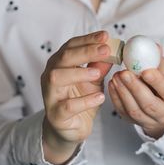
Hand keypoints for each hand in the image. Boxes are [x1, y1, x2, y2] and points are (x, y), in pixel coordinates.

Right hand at [41, 31, 112, 164]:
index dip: (88, 39)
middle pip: (63, 58)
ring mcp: (51, 95)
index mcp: (60, 64)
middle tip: (105, 50)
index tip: (106, 36)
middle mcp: (51, 76)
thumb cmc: (80, 99)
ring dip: (79, 73)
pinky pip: (66, 106)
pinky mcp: (55, 115)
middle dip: (85, 52)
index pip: (71, 46)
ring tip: (98, 73)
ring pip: (57, 78)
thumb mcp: (94, 80)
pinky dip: (84, 101)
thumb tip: (113, 49)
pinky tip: (99, 97)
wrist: (70, 128)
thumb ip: (100, 65)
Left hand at [108, 56, 163, 138]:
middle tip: (124, 73)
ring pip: (135, 110)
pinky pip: (123, 112)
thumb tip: (153, 47)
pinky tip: (113, 85)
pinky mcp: (134, 122)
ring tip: (116, 76)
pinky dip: (116, 98)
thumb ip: (160, 62)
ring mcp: (149, 121)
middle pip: (149, 104)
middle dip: (135, 87)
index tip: (146, 70)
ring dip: (123, 92)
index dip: (157, 81)